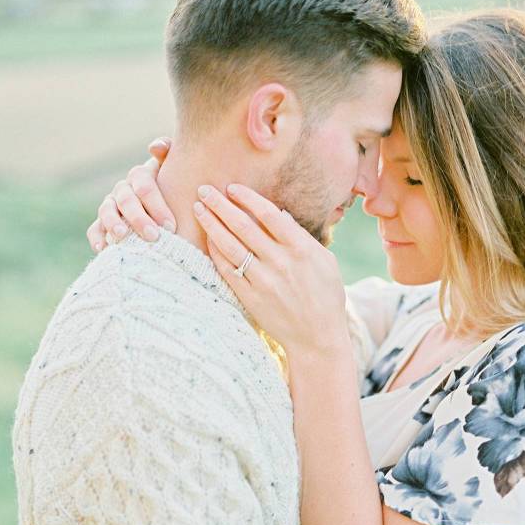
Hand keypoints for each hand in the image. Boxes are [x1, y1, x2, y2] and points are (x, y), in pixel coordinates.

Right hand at [86, 138, 175, 251]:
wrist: (169, 206)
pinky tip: (102, 249)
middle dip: (139, 218)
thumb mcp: (176, 171)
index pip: (144, 186)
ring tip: (123, 236)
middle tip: (154, 236)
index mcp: (140, 176)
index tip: (171, 225)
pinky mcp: (102, 223)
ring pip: (106, 211)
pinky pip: (95, 229)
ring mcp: (110, 205)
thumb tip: (154, 147)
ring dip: (114, 223)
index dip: (157, 205)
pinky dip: (96, 238)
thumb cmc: (175, 189)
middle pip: (126, 200)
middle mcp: (122, 189)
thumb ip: (168, 153)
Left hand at [193, 182, 349, 355]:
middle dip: (220, 205)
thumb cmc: (326, 297)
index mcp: (301, 248)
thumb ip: (302, 237)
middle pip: (243, 225)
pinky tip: (207, 239)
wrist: (318, 337)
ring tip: (198, 209)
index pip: (268, 214)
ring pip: (230, 246)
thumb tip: (280, 215)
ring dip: (211, 224)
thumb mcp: (325, 261)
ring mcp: (263, 280)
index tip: (232, 187)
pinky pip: (227, 269)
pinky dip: (215, 252)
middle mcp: (280, 262)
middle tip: (204, 189)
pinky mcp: (251, 297)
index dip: (247, 198)